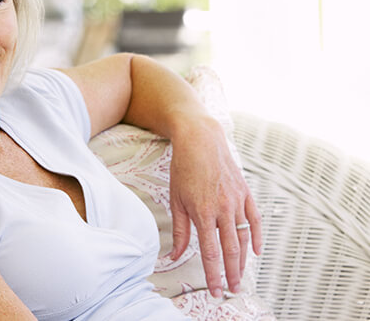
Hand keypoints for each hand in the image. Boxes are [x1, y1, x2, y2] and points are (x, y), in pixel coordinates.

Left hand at [168, 115, 261, 297]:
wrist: (201, 140)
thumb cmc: (184, 168)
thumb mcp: (176, 200)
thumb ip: (179, 230)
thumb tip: (174, 255)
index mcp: (203, 212)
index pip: (210, 252)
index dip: (214, 274)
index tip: (216, 291)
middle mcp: (223, 209)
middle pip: (230, 249)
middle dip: (232, 273)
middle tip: (232, 290)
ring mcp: (237, 200)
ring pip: (244, 237)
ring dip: (243, 260)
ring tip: (241, 276)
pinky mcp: (246, 192)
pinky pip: (255, 219)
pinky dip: (257, 236)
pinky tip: (256, 251)